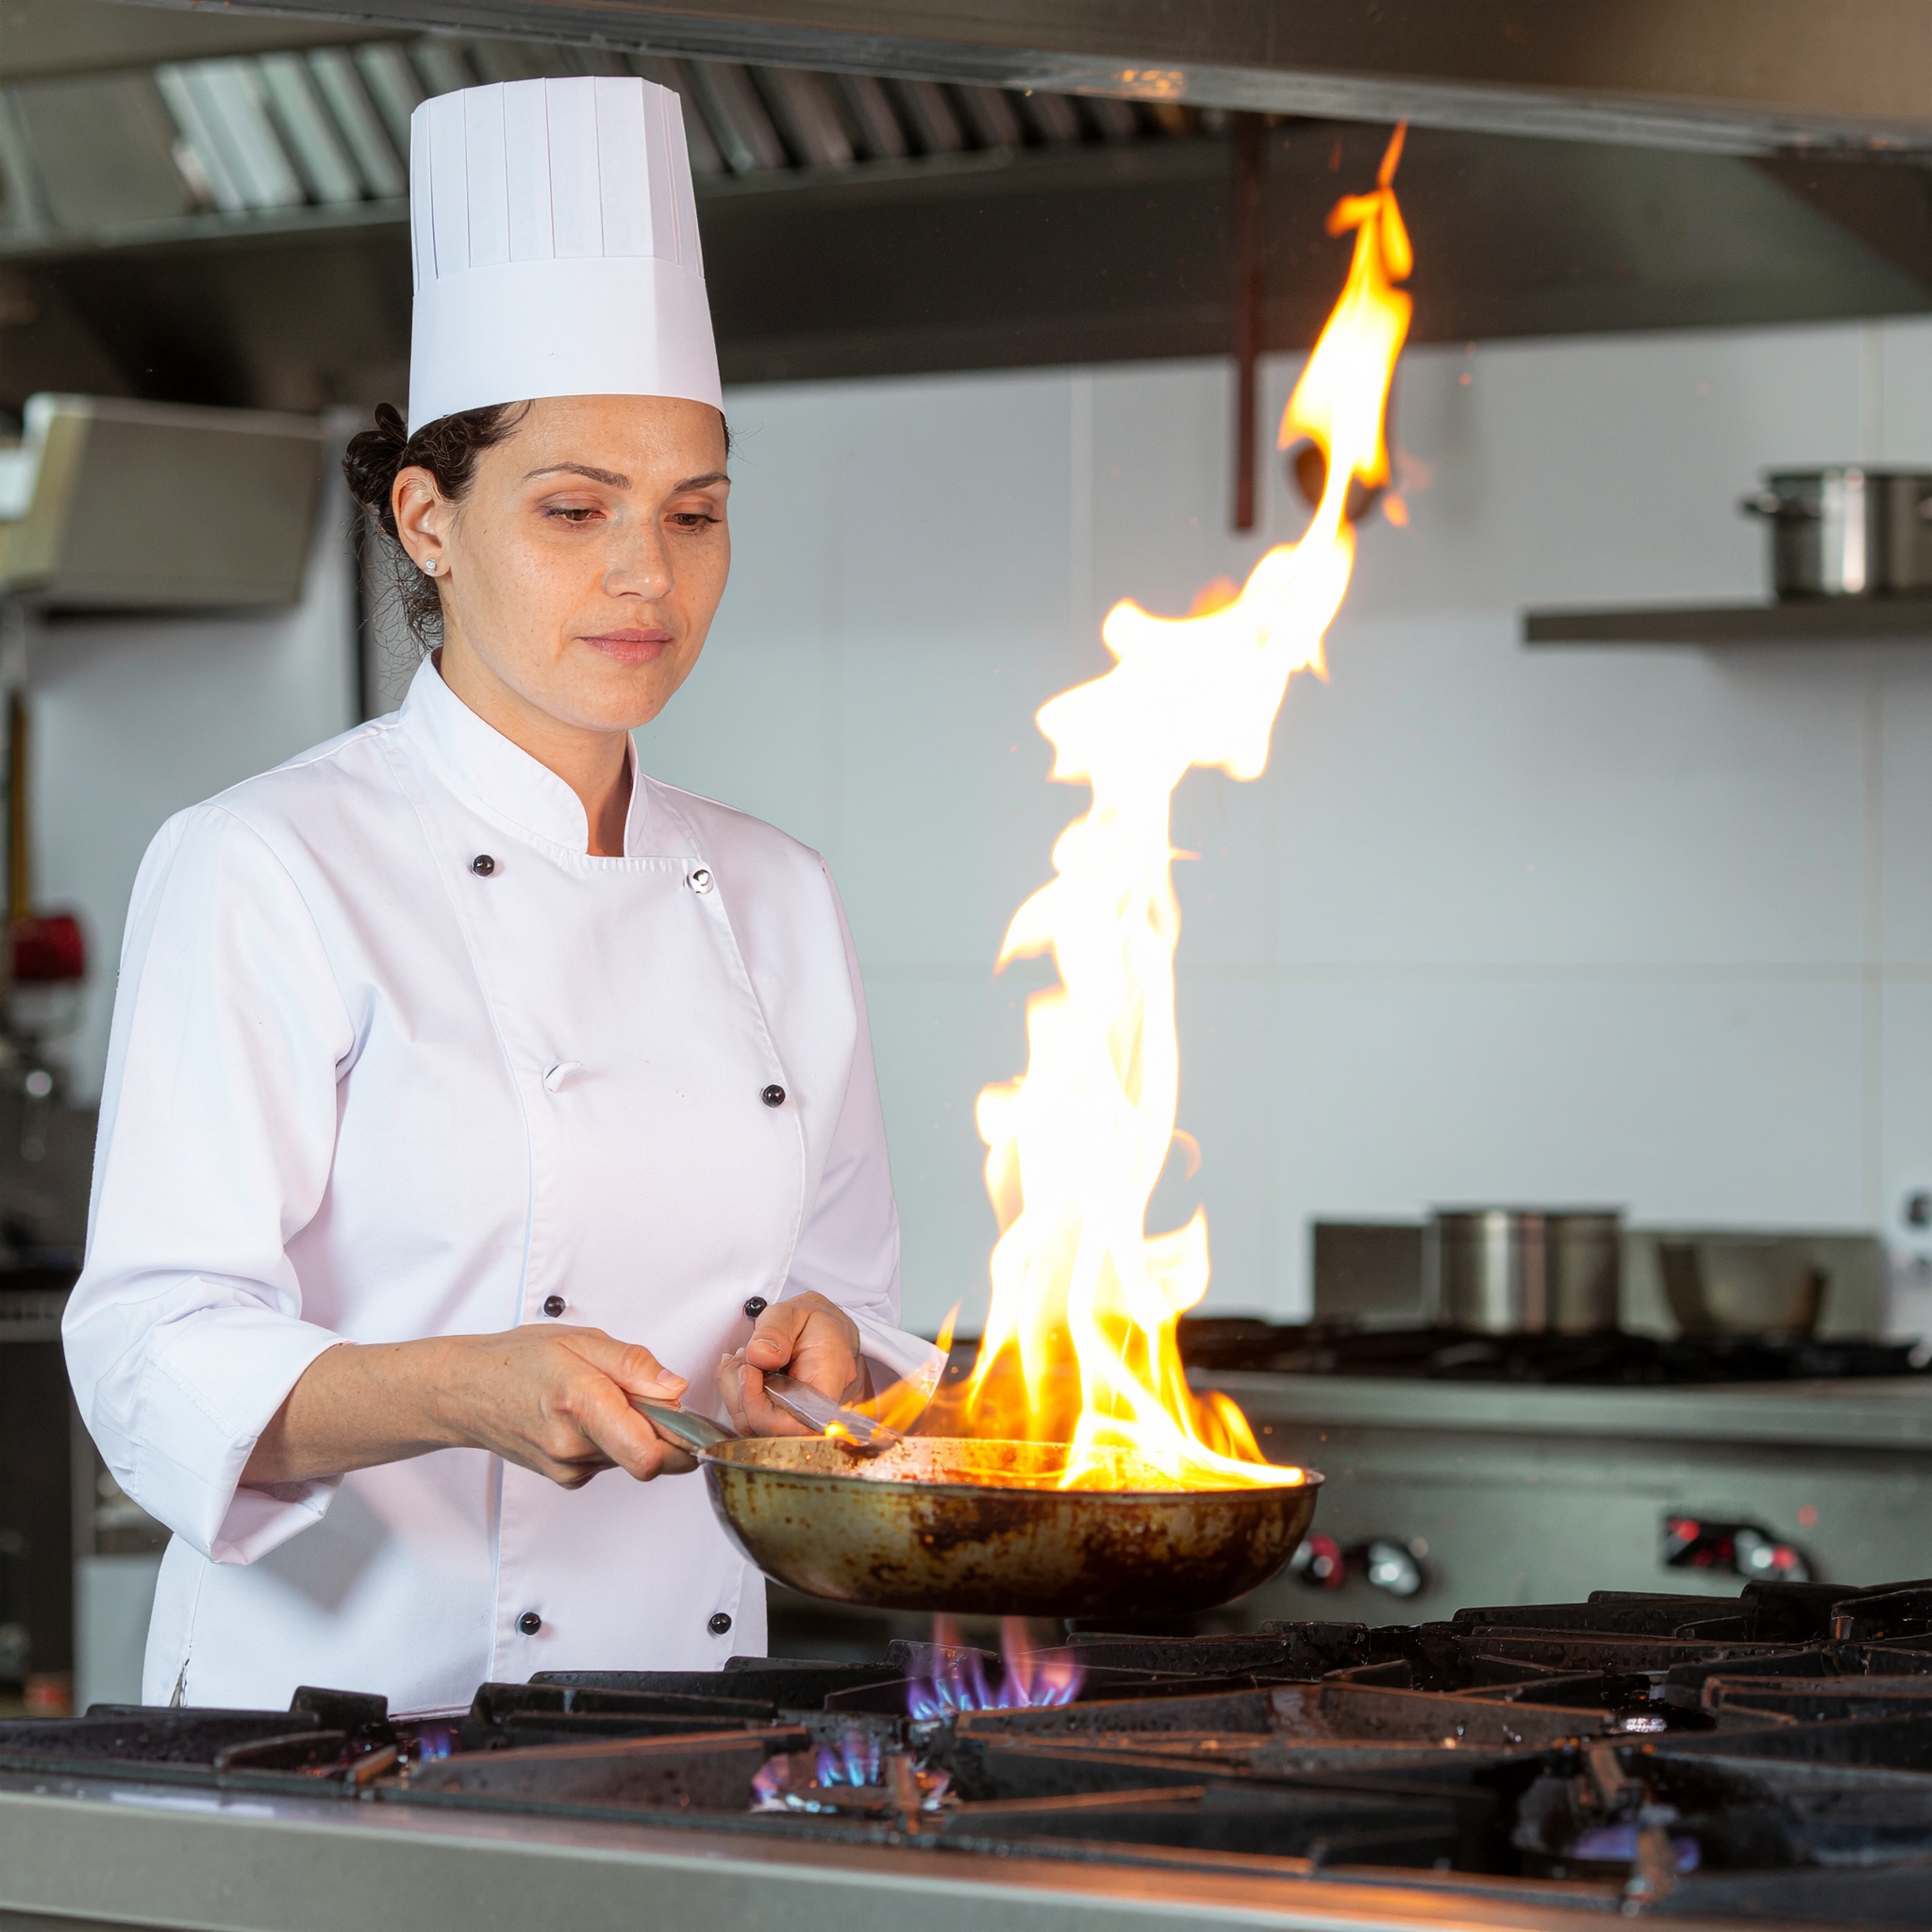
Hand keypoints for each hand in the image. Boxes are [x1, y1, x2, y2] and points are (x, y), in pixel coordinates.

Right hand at [438, 1326, 697, 1486]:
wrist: (466, 1390)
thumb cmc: (519, 1359)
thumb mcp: (581, 1340)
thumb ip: (633, 1364)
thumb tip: (676, 1389)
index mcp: (582, 1403)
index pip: (650, 1455)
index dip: (682, 1442)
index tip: (690, 1421)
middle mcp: (574, 1446)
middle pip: (648, 1456)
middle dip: (659, 1429)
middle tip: (641, 1395)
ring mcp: (568, 1468)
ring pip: (630, 1458)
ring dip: (633, 1432)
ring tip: (602, 1397)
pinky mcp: (566, 1478)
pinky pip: (610, 1463)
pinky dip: (613, 1441)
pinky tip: (587, 1416)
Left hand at [719, 1291, 870, 1436]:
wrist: (825, 1332)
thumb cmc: (814, 1324)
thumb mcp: (794, 1312)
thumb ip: (775, 1329)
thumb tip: (760, 1355)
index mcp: (827, 1382)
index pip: (794, 1424)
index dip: (760, 1407)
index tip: (749, 1370)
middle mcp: (813, 1409)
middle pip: (765, 1427)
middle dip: (739, 1391)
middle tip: (743, 1354)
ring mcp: (794, 1417)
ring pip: (751, 1424)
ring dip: (734, 1388)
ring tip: (743, 1356)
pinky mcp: (778, 1417)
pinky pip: (748, 1417)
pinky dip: (735, 1391)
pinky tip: (742, 1367)